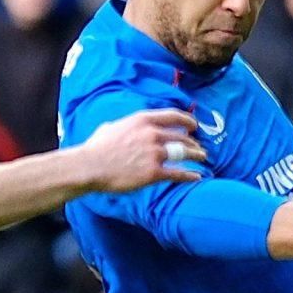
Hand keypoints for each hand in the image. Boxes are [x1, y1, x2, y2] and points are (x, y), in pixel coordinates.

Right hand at [75, 108, 205, 192]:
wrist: (90, 166)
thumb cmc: (96, 148)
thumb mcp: (111, 127)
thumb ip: (125, 126)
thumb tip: (122, 127)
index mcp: (143, 120)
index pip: (173, 116)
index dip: (187, 120)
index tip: (194, 125)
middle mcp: (152, 134)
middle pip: (182, 136)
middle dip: (193, 142)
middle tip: (200, 147)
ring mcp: (154, 153)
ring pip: (183, 153)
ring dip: (196, 156)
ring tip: (202, 158)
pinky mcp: (153, 172)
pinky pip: (177, 173)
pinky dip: (189, 175)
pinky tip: (197, 177)